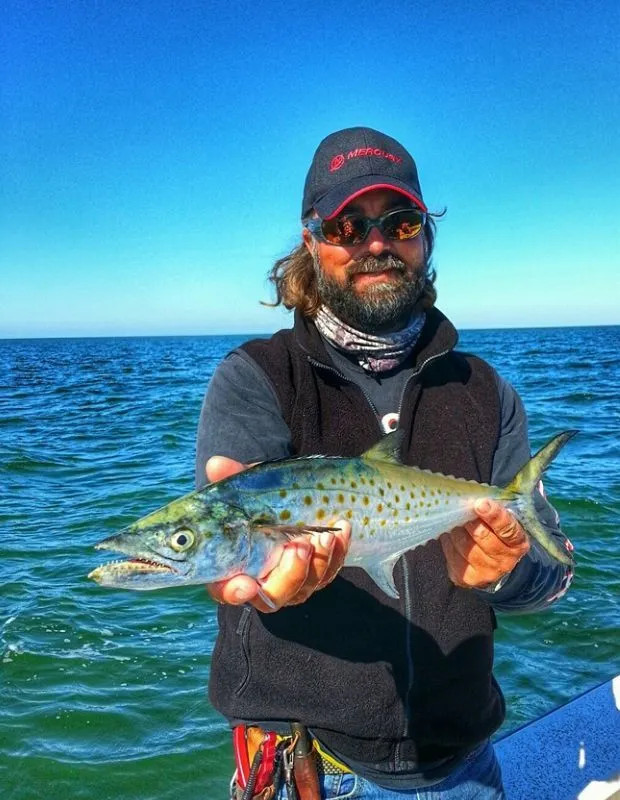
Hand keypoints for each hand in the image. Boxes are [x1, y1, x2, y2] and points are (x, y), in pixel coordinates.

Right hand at [204, 456, 351, 611]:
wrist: (287, 503)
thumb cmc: (256, 501)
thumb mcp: (246, 487)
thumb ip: (230, 478)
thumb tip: (216, 464)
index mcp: (233, 568)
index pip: (227, 591)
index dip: (234, 592)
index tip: (244, 584)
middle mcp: (261, 583)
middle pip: (273, 597)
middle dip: (290, 575)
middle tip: (300, 545)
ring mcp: (291, 583)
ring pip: (306, 588)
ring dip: (318, 563)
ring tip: (325, 535)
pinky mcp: (315, 576)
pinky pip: (329, 573)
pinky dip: (337, 553)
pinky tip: (342, 529)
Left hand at [440, 499, 529, 588]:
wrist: (492, 565)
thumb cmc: (496, 535)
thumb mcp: (504, 522)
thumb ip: (495, 511)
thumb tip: (475, 497)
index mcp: (517, 544)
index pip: (508, 529)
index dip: (494, 515)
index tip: (480, 503)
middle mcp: (504, 562)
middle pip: (481, 536)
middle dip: (469, 520)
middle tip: (461, 508)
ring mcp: (485, 573)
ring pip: (463, 544)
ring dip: (456, 529)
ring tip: (454, 520)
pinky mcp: (466, 578)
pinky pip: (451, 554)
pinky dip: (448, 541)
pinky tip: (450, 535)